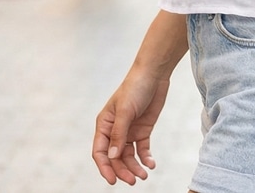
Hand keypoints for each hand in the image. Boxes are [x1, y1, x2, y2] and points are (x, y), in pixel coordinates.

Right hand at [93, 68, 170, 184]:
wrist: (154, 75)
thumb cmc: (135, 88)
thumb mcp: (125, 111)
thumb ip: (119, 135)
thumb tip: (112, 156)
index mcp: (104, 125)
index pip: (100, 152)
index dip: (105, 167)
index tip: (112, 181)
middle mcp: (115, 131)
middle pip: (115, 157)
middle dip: (122, 170)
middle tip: (132, 181)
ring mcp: (129, 131)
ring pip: (129, 156)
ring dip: (135, 167)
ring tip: (143, 175)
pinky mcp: (143, 130)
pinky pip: (142, 149)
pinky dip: (146, 158)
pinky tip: (151, 164)